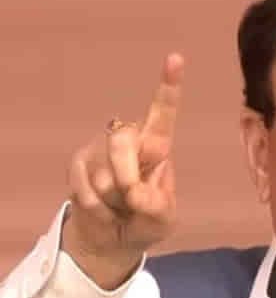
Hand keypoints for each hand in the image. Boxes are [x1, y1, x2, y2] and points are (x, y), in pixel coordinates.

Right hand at [62, 54, 183, 290]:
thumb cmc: (145, 220)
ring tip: (120, 206)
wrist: (112, 238)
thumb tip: (134, 191)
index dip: (168, 87)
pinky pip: (86, 190)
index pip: (163, 114)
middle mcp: (128, 140)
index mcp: (157, 146)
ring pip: (104, 174)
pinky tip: (104, 210)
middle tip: (132, 200)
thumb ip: (158, 206)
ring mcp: (99, 150)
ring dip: (114, 201)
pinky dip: (98, 210)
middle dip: (126, 175)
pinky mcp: (77, 165)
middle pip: (123, 141)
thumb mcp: (163, 220)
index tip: (175, 58)